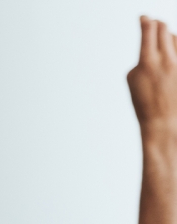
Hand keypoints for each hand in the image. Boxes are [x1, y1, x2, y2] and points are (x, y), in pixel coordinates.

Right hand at [129, 17, 176, 136]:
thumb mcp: (133, 80)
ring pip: (175, 37)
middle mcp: (166, 59)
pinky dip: (174, 49)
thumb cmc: (146, 104)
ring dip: (168, 35)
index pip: (149, 30)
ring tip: (162, 40)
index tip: (143, 18)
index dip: (145, 20)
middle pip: (164, 28)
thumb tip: (151, 47)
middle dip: (157, 24)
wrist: (165, 122)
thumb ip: (141, 60)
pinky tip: (170, 51)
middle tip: (152, 23)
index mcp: (147, 62)